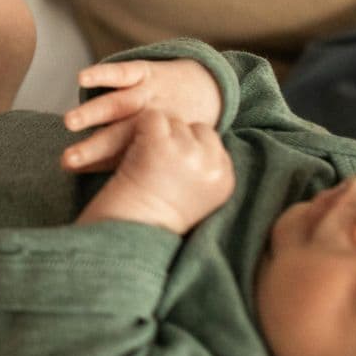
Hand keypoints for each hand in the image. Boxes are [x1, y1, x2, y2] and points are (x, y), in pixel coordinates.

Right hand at [60, 58, 222, 171]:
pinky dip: (104, 75)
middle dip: (92, 147)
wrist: (205, 89)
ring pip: (120, 104)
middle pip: (120, 136)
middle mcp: (151, 121)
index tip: (69, 171)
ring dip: (94, 113)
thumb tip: (110, 197)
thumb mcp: (162, 149)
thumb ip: (134, 165)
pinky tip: (81, 79)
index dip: (95, 164)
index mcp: (155, 144)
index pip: (121, 158)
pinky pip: (124, 73)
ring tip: (70, 122)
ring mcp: (149, 96)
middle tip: (68, 159)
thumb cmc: (176, 130)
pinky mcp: (146, 72)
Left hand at [75, 111, 233, 234]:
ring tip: (143, 162)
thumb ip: (204, 168)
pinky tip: (133, 152)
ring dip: (155, 135)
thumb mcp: (196, 197)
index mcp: (226, 180)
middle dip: (175, 138)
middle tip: (156, 164)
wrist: (129, 238)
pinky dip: (139, 130)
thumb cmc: (153, 221)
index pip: (212, 142)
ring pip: (173, 121)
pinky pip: (152, 118)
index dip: (188, 148)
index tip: (171, 166)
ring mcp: (188, 152)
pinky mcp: (161, 144)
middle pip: (194, 128)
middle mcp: (212, 165)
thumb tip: (194, 135)